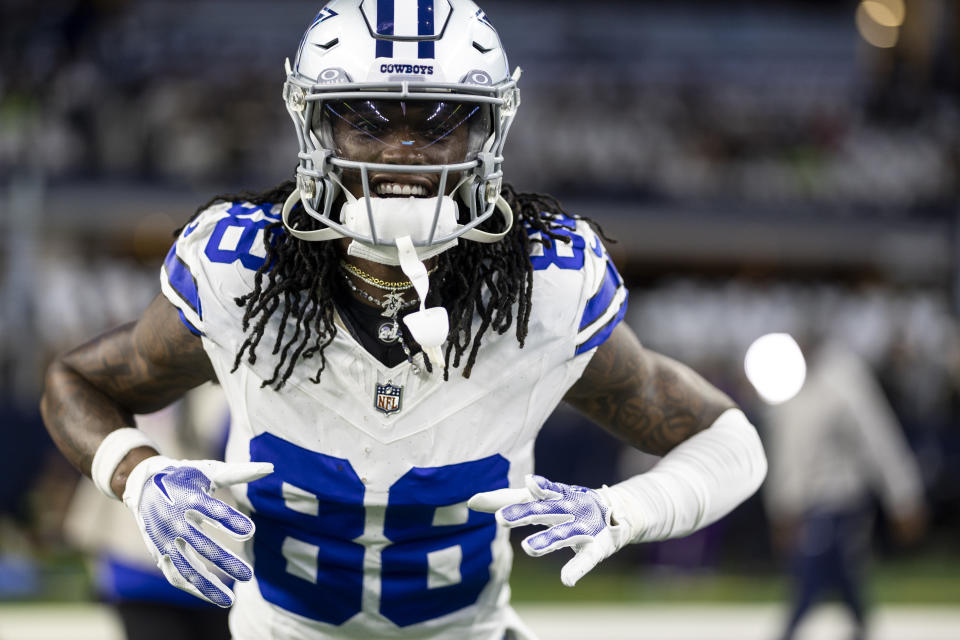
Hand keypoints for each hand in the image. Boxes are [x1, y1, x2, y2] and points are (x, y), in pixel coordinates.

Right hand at [122, 456, 273, 606]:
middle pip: (201, 544)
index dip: (230, 521)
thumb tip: (271, 467)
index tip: (251, 532)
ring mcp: (164, 539)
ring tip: (230, 599)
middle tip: (249, 575)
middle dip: (225, 561)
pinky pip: (174, 574)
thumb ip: (240, 472)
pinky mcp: (158, 552)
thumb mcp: (210, 471)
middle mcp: (174, 520)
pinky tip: (212, 596)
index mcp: (188, 497)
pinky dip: (192, 588)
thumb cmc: (185, 477)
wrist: (142, 484)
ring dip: (207, 584)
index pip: (212, 511)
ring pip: (185, 567)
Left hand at [468, 474, 629, 586]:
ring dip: (547, 540)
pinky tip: (566, 580)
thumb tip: (472, 500)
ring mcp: (581, 525)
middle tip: (501, 519)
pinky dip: (577, 568)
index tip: (473, 501)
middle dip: (522, 513)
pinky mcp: (597, 545)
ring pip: (562, 533)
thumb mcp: (541, 500)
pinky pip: (587, 558)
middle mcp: (564, 507)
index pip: (520, 497)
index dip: (499, 499)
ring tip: (528, 549)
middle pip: (540, 510)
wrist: (618, 510)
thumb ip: (509, 500)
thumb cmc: (569, 505)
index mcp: (548, 497)